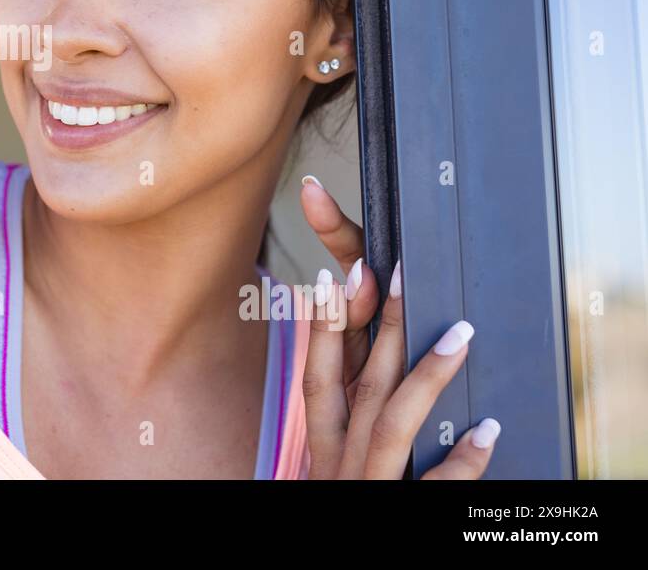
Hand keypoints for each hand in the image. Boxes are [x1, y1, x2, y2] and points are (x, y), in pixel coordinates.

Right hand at [297, 175, 500, 478]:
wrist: (337, 569)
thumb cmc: (344, 490)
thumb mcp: (331, 439)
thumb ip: (343, 385)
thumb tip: (347, 311)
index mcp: (324, 427)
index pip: (317, 363)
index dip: (325, 317)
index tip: (336, 271)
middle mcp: (338, 448)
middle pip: (359, 374)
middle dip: (379, 318)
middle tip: (407, 268)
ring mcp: (368, 478)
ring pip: (392, 418)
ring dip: (424, 370)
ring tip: (462, 330)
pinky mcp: (399, 508)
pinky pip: (434, 484)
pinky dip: (461, 459)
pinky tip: (489, 430)